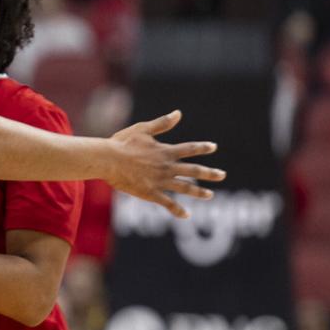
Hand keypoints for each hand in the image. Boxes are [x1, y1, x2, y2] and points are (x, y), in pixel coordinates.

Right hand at [107, 110, 224, 218]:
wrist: (108, 160)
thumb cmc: (121, 143)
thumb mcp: (142, 129)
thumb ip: (162, 124)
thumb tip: (178, 113)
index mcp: (165, 151)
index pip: (189, 149)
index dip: (202, 148)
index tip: (213, 147)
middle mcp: (167, 167)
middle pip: (193, 171)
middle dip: (209, 173)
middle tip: (222, 175)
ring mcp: (160, 181)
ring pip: (185, 188)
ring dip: (199, 192)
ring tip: (210, 195)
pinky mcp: (151, 193)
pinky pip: (168, 203)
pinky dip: (178, 210)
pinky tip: (187, 215)